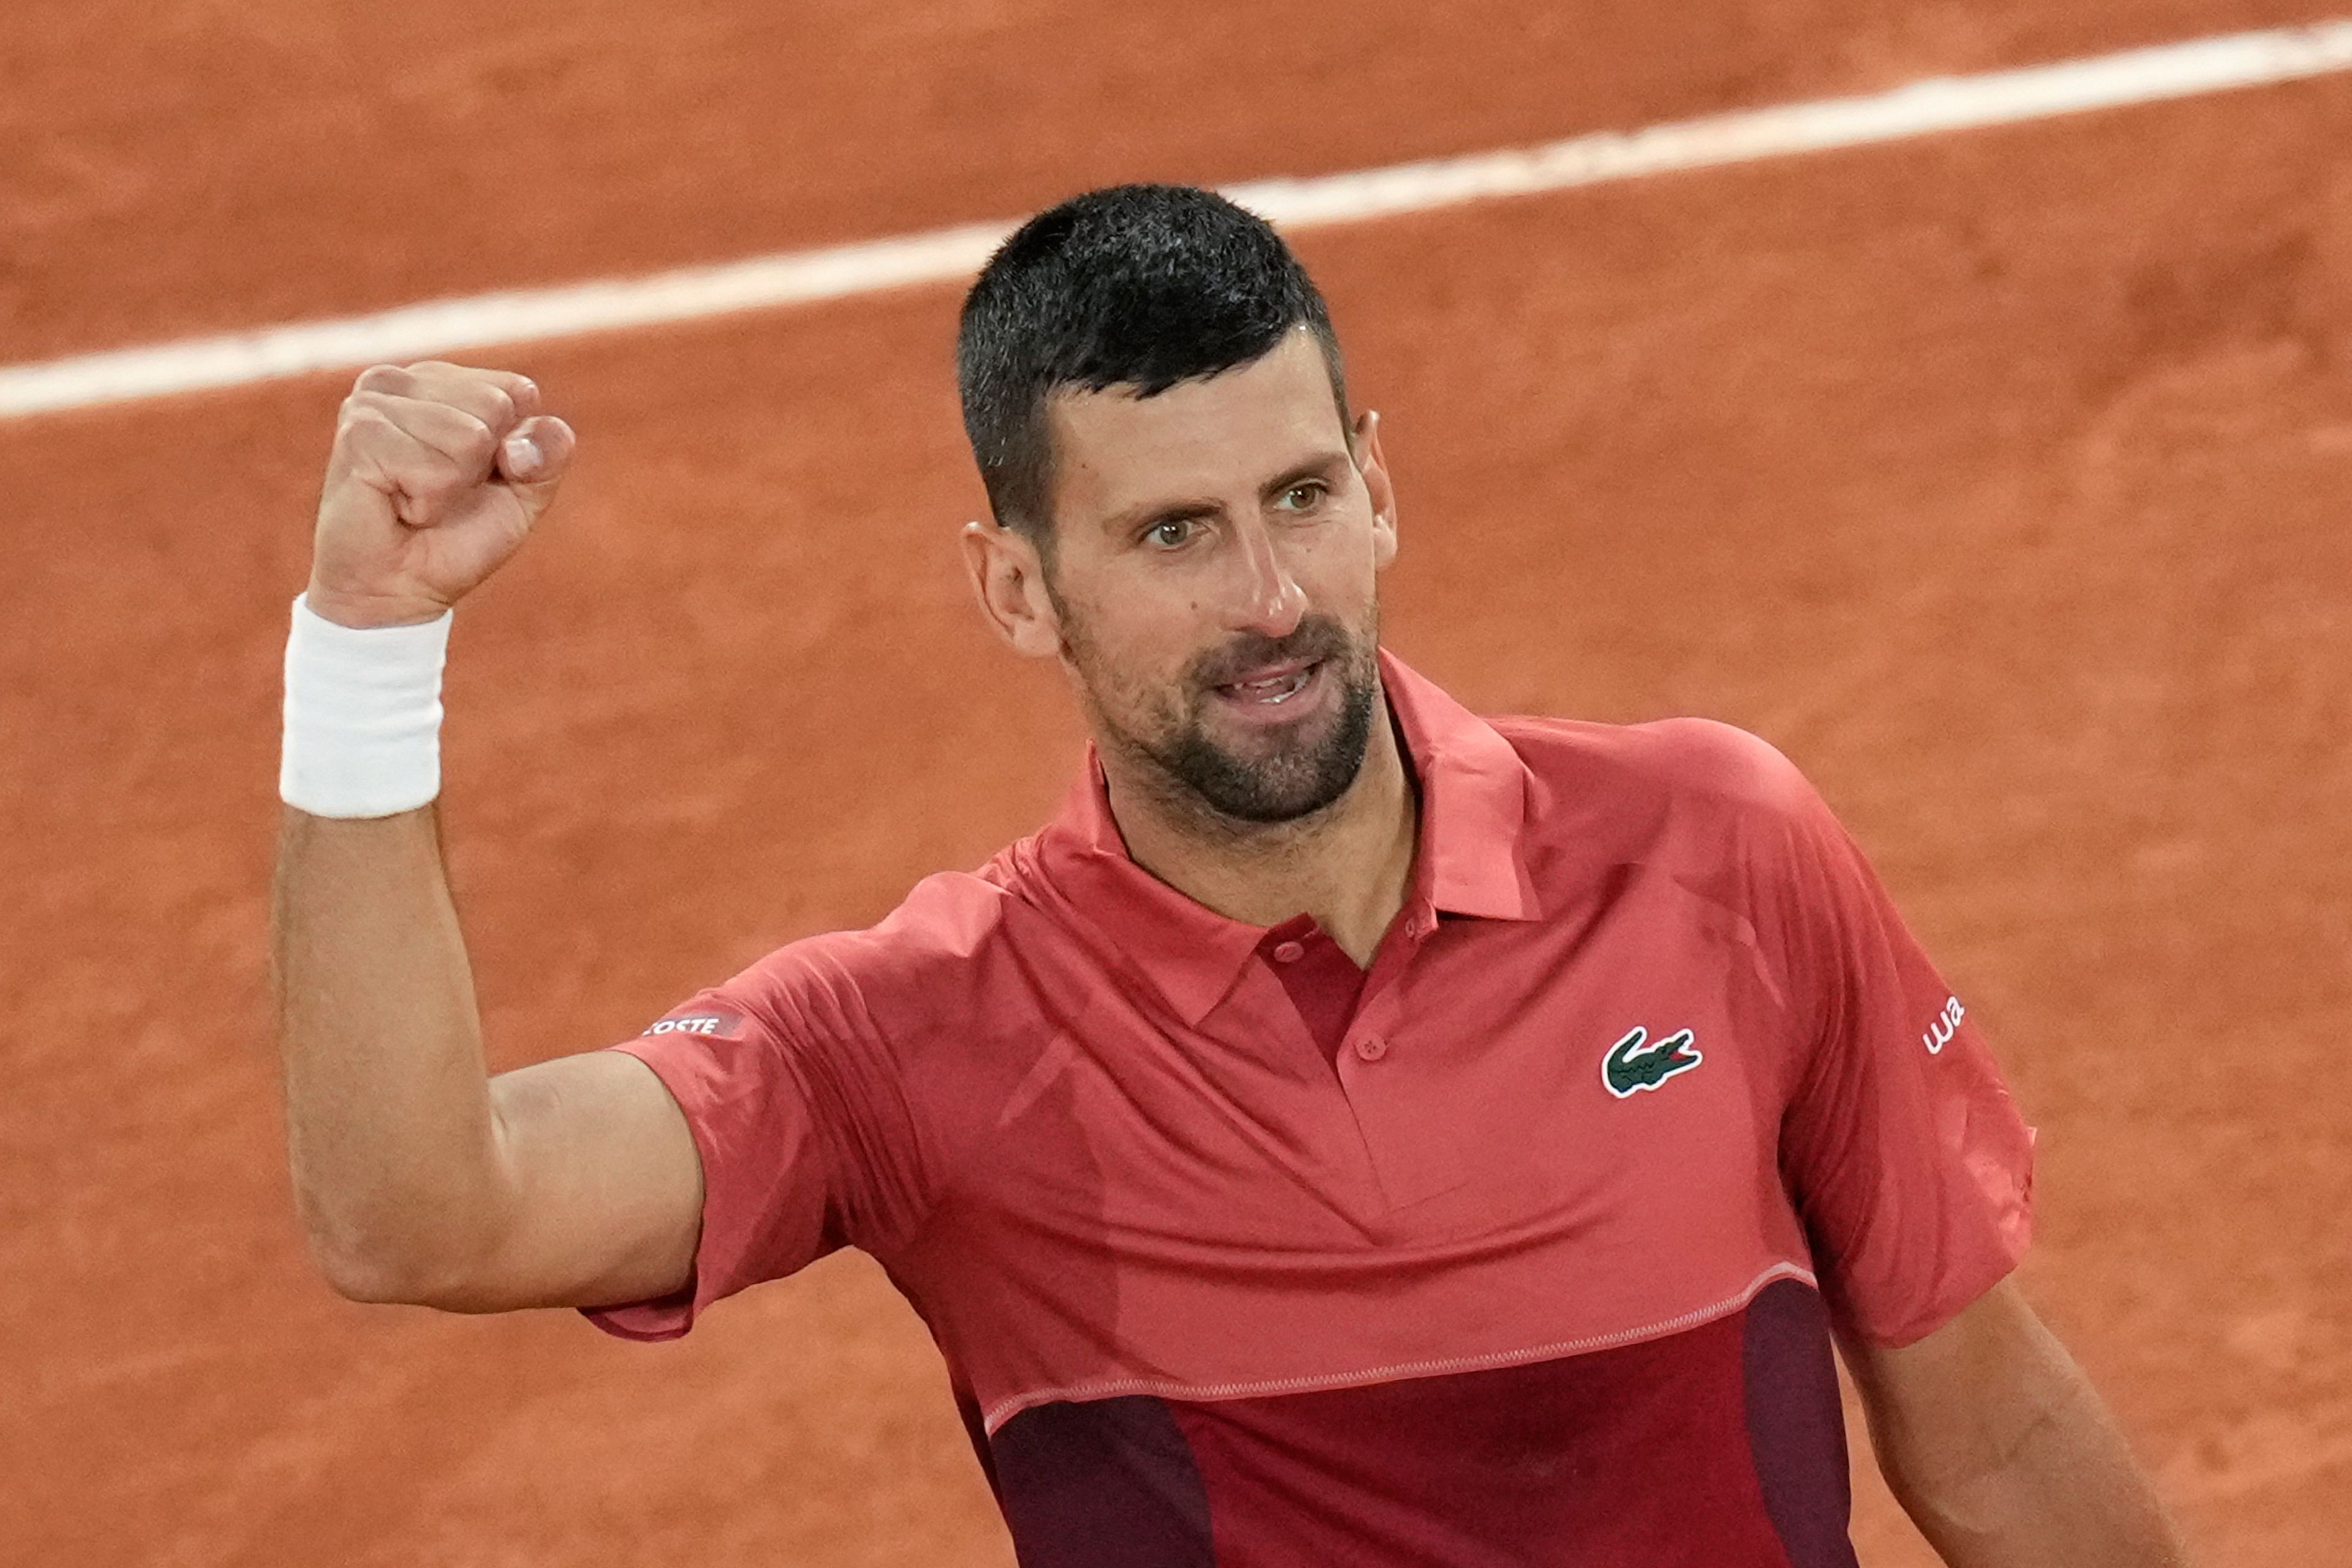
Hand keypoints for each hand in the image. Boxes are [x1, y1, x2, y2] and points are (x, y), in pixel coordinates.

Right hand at [306, 361, 576, 627]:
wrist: (397, 590)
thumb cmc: (456, 538)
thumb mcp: (523, 496)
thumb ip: (548, 456)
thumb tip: (522, 443)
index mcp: (447, 381)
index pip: (518, 392)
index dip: (513, 450)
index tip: (477, 478)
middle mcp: (407, 379)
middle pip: (496, 407)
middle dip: (480, 467)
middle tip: (439, 492)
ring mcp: (374, 400)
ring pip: (468, 438)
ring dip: (450, 487)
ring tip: (414, 498)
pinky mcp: (359, 432)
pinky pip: (432, 469)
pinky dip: (426, 502)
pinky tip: (395, 504)